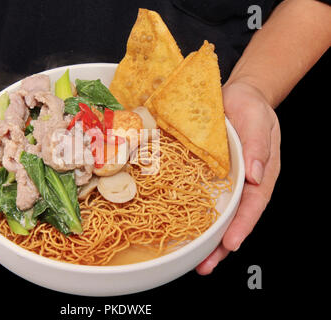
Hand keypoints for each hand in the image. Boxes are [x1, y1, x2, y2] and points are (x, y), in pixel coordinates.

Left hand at [196, 80, 280, 274]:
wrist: (235, 97)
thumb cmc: (251, 107)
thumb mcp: (258, 120)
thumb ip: (258, 146)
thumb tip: (257, 175)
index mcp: (261, 173)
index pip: (253, 204)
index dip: (242, 225)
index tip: (230, 244)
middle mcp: (243, 183)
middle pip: (235, 219)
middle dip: (222, 245)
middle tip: (206, 265)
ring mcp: (225, 182)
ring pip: (217, 214)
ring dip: (207, 239)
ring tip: (194, 260)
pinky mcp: (208, 176)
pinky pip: (200, 198)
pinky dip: (192, 215)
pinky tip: (180, 229)